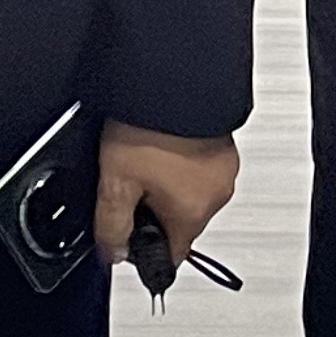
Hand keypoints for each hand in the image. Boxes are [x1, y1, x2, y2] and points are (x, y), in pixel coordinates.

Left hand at [95, 122, 238, 269]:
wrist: (171, 79)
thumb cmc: (150, 126)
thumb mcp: (115, 183)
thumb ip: (111, 227)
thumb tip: (112, 253)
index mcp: (192, 214)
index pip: (169, 257)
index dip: (142, 247)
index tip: (126, 229)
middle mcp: (216, 196)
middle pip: (179, 223)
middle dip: (153, 210)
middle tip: (129, 181)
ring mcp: (224, 169)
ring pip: (189, 194)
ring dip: (168, 184)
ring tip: (144, 156)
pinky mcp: (223, 145)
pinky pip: (199, 168)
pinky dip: (181, 162)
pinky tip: (161, 143)